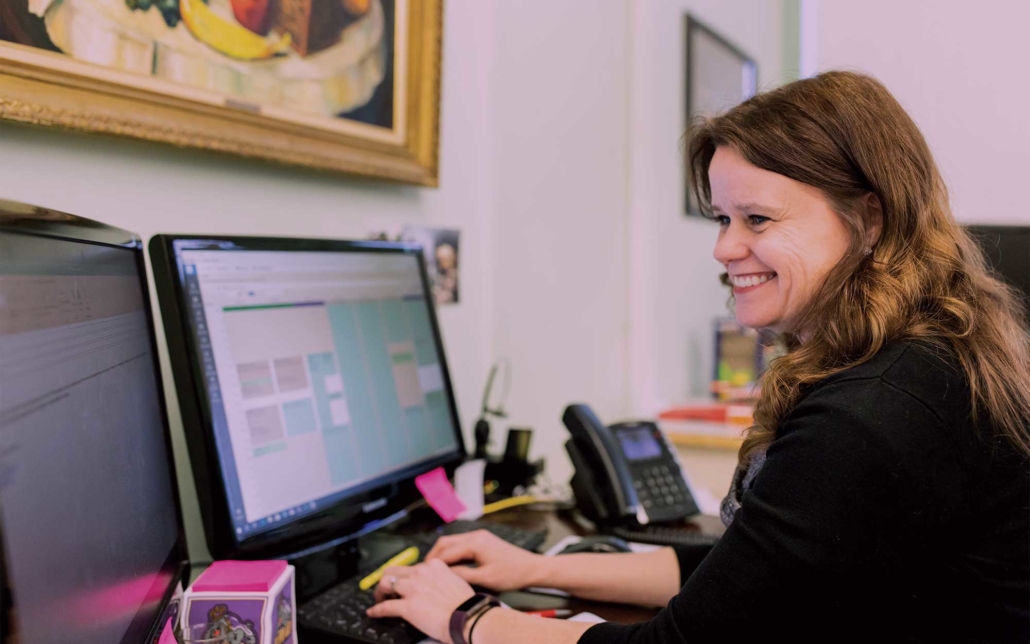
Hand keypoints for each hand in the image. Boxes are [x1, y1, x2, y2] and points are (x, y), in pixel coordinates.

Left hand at [367, 559, 474, 643]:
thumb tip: (437, 583)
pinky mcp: (407, 606)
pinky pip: (385, 607)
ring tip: (380, 599)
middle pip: (393, 570)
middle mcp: (420, 573)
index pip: (411, 566)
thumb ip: (443, 577)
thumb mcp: (456, 580)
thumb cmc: (466, 603)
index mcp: (433, 565)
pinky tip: (373, 612)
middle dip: (387, 580)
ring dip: (380, 592)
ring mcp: (412, 589)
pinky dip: (377, 610)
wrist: (467, 617)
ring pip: (385, 583)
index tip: (404, 583)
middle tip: (387, 590)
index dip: (405, 576)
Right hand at [425, 529, 545, 590]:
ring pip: (452, 543)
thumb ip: (462, 575)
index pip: (446, 551)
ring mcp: (479, 537)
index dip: (433, 563)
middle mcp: (475, 536)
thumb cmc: (512, 574)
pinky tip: (450, 567)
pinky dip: (452, 554)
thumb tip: (443, 576)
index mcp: (475, 543)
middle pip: (445, 542)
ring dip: (443, 555)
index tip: (422, 575)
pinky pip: (461, 545)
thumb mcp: (485, 578)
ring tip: (435, 571)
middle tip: (425, 572)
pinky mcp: (483, 541)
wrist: (531, 568)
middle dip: (434, 556)